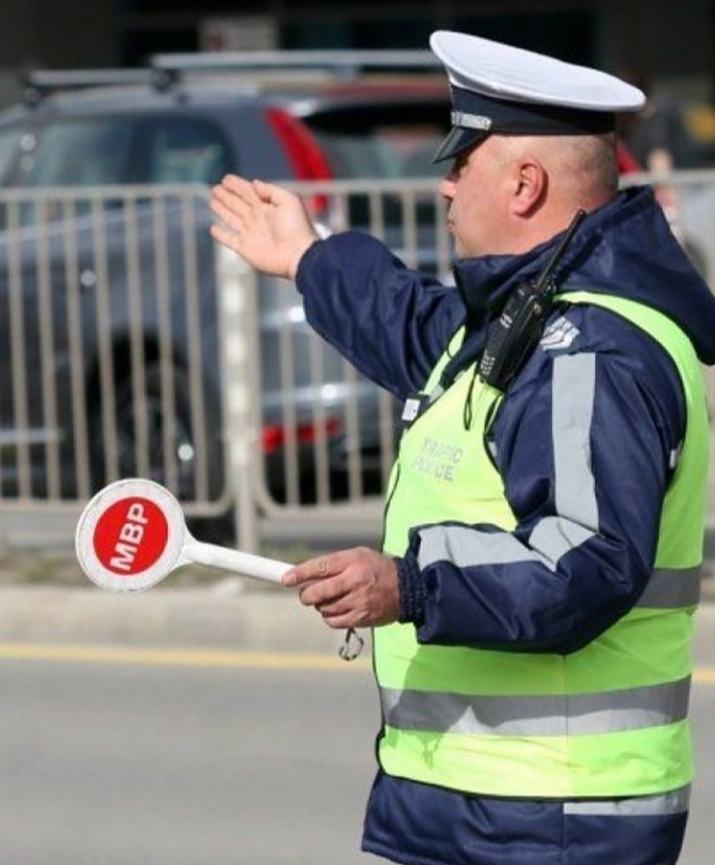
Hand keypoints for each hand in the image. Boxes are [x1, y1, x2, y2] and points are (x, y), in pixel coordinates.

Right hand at [210, 175, 318, 277]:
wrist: (298, 255)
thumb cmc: (297, 228)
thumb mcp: (289, 201)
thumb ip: (271, 190)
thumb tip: (254, 184)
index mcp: (265, 206)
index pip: (247, 191)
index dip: (236, 185)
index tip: (226, 178)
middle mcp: (255, 218)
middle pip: (236, 204)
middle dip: (226, 195)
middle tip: (215, 188)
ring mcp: (250, 233)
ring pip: (230, 218)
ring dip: (221, 210)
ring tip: (213, 201)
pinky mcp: (245, 248)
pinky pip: (229, 240)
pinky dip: (220, 235)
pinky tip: (213, 228)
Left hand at [282, 547, 399, 628]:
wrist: (406, 588)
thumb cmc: (375, 569)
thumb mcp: (357, 556)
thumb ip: (333, 564)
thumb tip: (304, 576)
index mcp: (353, 561)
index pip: (320, 567)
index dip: (300, 574)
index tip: (286, 579)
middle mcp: (355, 581)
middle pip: (318, 592)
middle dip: (306, 595)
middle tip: (306, 595)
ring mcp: (359, 601)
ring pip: (324, 608)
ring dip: (320, 605)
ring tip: (330, 599)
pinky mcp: (362, 618)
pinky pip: (334, 621)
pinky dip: (330, 617)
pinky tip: (337, 610)